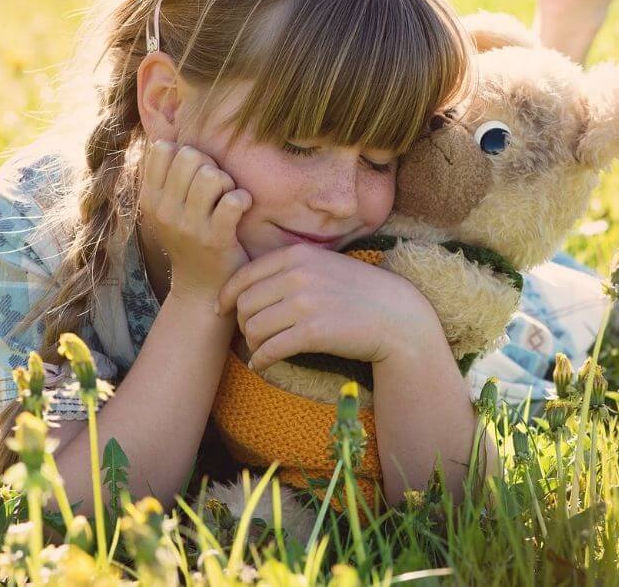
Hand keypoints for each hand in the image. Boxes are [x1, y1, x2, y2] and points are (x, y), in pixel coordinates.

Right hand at [138, 140, 250, 304]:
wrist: (201, 288)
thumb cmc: (190, 238)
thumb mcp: (167, 208)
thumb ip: (166, 175)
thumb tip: (166, 134)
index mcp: (149, 199)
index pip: (162, 149)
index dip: (185, 152)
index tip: (194, 174)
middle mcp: (164, 212)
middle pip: (190, 156)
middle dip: (210, 165)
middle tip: (216, 188)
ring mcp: (189, 227)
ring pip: (212, 176)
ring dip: (227, 182)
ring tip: (227, 198)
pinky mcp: (216, 239)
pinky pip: (234, 200)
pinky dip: (243, 200)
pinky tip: (241, 209)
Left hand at [217, 243, 440, 371]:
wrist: (396, 316)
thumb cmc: (359, 292)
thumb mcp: (324, 265)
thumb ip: (290, 268)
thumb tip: (249, 288)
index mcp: (297, 255)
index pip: (244, 275)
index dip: (226, 295)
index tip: (221, 310)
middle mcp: (298, 275)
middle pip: (244, 303)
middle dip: (241, 322)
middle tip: (250, 334)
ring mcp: (305, 303)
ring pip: (253, 327)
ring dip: (252, 344)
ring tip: (260, 350)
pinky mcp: (313, 332)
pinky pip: (269, 349)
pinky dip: (260, 360)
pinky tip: (262, 364)